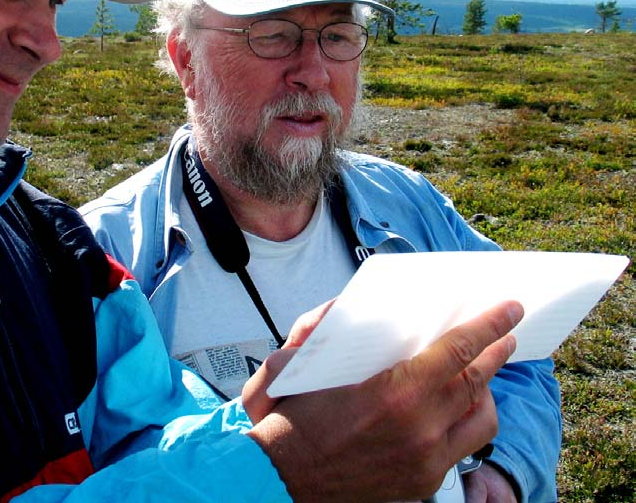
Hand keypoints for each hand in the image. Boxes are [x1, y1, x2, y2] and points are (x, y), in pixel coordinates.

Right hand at [245, 300, 522, 502]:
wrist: (280, 480)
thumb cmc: (291, 419)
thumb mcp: (302, 364)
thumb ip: (322, 328)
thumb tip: (344, 306)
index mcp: (394, 393)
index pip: (458, 350)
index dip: (488, 326)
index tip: (508, 309)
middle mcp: (419, 429)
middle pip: (477, 383)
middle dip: (496, 352)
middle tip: (506, 334)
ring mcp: (425, 461)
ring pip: (480, 421)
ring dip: (486, 392)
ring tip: (482, 373)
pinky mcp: (422, 483)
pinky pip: (461, 448)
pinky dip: (465, 422)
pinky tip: (455, 408)